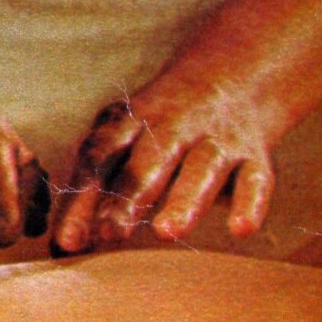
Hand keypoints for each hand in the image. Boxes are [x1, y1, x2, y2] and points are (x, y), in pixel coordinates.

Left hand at [54, 84, 276, 254]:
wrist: (230, 77)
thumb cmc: (157, 129)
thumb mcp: (122, 139)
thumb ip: (97, 187)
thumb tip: (66, 243)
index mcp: (128, 122)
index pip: (99, 158)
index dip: (82, 197)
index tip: (68, 239)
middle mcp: (171, 126)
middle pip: (147, 161)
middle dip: (127, 197)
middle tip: (111, 234)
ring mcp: (215, 139)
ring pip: (200, 167)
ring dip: (184, 198)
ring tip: (168, 231)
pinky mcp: (253, 155)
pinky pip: (255, 180)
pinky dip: (250, 203)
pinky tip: (241, 230)